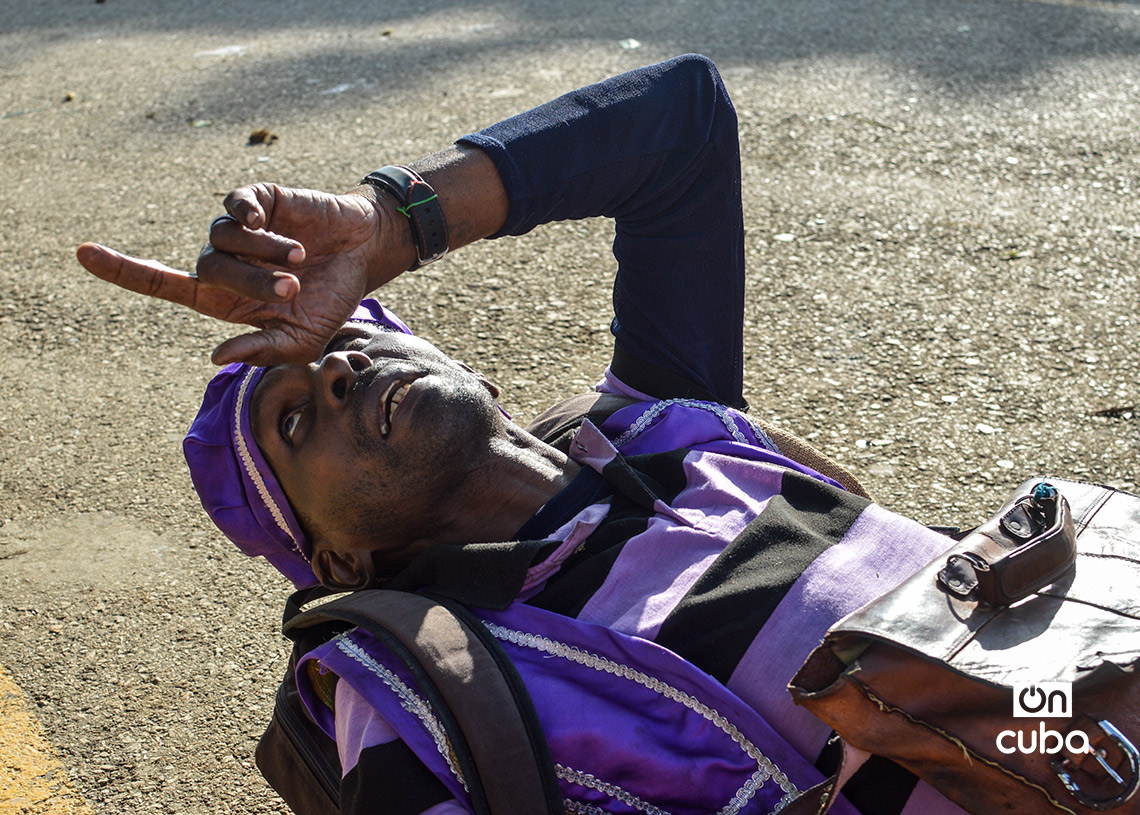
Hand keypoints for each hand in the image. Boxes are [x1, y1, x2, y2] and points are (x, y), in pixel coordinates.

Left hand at [77, 183, 412, 365]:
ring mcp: (242, 230)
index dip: (124, 270)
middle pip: (207, 270)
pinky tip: (265, 221)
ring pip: (221, 238)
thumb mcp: (303, 339)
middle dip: (250, 282)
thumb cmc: (332, 299)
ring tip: (298, 258)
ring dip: (261, 253)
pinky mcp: (261, 201)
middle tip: (292, 289)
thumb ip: (263, 350)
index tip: (83, 253)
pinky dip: (246, 214)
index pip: (164, 283)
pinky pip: (235, 205)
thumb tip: (217, 355)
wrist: (365, 254)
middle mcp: (227, 262)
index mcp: (227, 299)